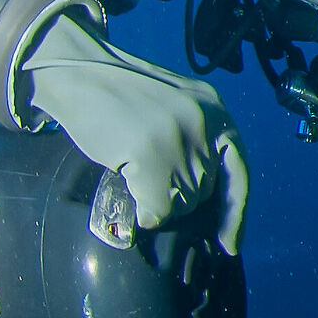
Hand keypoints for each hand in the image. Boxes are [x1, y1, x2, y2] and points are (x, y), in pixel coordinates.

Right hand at [20, 15, 251, 254]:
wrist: (79, 72)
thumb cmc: (120, 97)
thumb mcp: (175, 109)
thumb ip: (195, 142)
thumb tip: (199, 196)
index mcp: (216, 111)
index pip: (239, 172)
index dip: (236, 211)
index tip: (230, 244)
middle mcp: (207, 125)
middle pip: (205, 192)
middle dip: (177, 195)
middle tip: (145, 173)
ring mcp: (180, 139)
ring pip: (181, 204)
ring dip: (157, 201)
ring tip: (133, 171)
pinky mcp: (152, 154)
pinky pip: (157, 209)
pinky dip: (142, 211)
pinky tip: (127, 186)